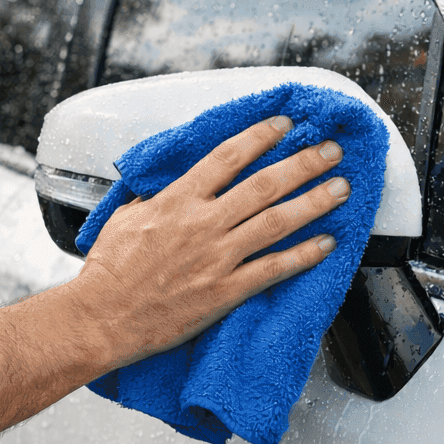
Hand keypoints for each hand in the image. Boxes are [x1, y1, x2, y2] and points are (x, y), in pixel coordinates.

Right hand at [72, 115, 348, 367]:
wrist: (103, 319)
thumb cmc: (109, 273)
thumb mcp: (125, 217)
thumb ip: (156, 199)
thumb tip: (171, 186)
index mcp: (177, 200)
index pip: (228, 157)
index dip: (261, 136)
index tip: (284, 124)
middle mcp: (202, 224)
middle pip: (264, 184)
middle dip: (303, 163)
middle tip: (330, 150)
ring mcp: (217, 258)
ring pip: (277, 222)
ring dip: (314, 202)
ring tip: (340, 188)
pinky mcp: (225, 292)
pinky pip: (274, 269)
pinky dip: (304, 255)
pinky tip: (326, 244)